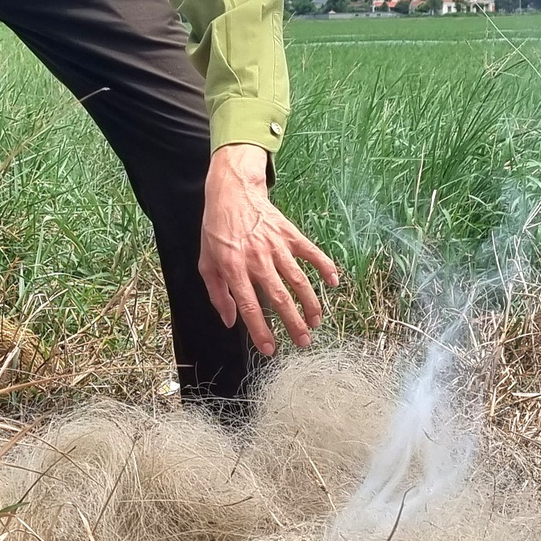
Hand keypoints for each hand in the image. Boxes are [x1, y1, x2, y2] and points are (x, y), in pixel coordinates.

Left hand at [199, 143, 340, 355]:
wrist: (233, 192)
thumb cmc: (217, 231)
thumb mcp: (206, 262)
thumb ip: (217, 294)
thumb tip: (230, 321)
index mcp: (233, 267)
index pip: (250, 305)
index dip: (261, 329)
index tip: (270, 348)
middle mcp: (257, 258)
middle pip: (279, 297)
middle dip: (293, 323)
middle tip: (303, 342)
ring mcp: (276, 245)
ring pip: (298, 279)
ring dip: (310, 303)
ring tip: (315, 322)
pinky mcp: (290, 234)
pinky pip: (311, 252)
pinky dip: (324, 267)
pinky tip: (333, 283)